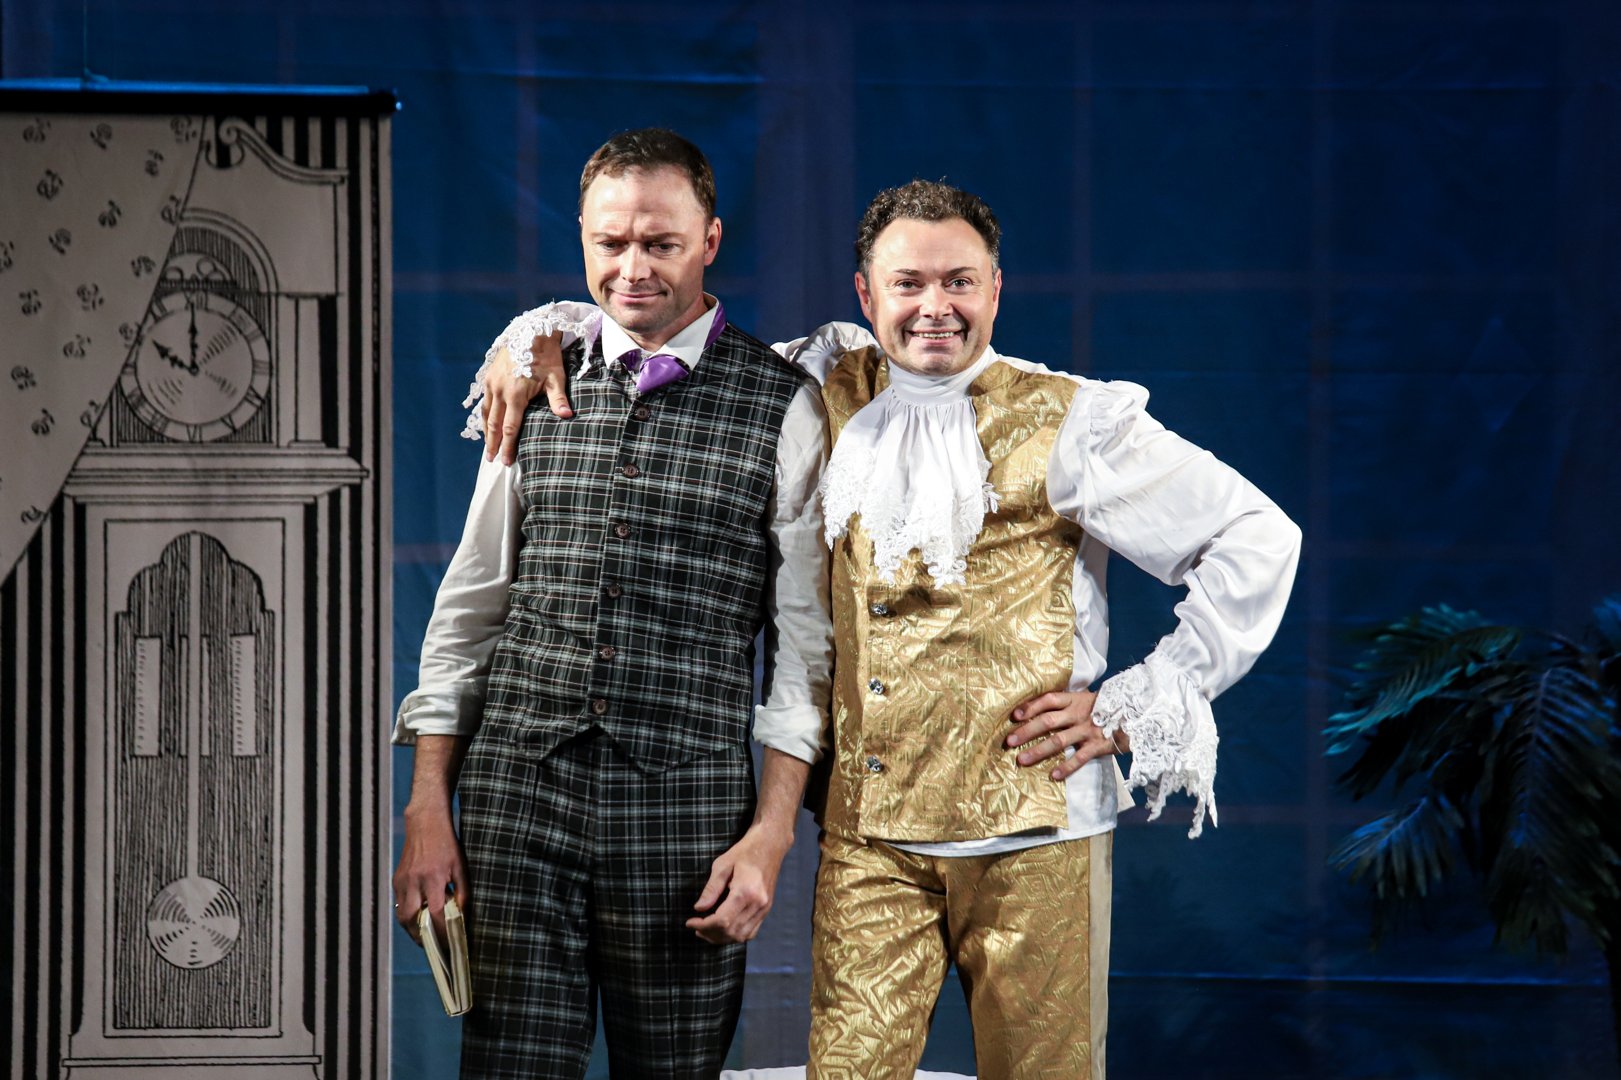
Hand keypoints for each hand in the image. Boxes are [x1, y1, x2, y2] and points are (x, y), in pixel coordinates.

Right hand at [392, 803, 471, 946]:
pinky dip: (408, 917)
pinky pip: (400, 905)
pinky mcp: (396, 880)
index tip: (449, 947)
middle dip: (423, 938)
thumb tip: (463, 915)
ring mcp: (402, 882)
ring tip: (426, 939)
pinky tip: (419, 921)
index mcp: (433, 879)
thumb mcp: (461, 866)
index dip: (442, 933)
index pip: (436, 914)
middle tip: (434, 949)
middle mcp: (414, 882)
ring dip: (413, 931)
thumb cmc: (448, 845)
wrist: (425, 824)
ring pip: (403, 916)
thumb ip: (462, 892)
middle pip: (413, 921)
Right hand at [483, 331, 572, 464]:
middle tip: (492, 460)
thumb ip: (558, 399)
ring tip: (487, 446)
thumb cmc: (547, 355)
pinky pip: (484, 400)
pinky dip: (485, 414)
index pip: (510, 427)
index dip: (508, 446)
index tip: (507, 461)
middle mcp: (500, 390)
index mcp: (516, 394)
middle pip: (494, 424)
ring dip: (486, 431)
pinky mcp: (489, 375)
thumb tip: (568, 417)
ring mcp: (492, 382)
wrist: (531, 330)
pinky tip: (486, 422)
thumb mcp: (556, 377)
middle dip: (493, 444)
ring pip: (486, 412)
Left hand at [684, 823, 792, 943]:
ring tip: (706, 931)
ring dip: (722, 938)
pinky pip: (751, 932)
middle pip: (731, 931)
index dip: (703, 925)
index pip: (722, 920)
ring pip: (741, 936)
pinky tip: (723, 929)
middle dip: (710, 933)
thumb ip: (711, 889)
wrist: (770, 845)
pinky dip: (735, 935)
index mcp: (746, 891)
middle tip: (696, 927)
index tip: (690, 922)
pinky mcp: (766, 909)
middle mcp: (758, 903)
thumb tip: (699, 908)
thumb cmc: (745, 851)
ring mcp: (764, 908)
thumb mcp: (722, 864)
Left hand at [1005, 689, 1128, 780]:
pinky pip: (1080, 758)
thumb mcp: (1086, 699)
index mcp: (1075, 699)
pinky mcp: (1099, 746)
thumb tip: (1036, 708)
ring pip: (1059, 741)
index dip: (1031, 706)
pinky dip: (1066, 767)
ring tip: (1022, 760)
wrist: (1138, 716)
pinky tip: (1053, 776)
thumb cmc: (1106, 708)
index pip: (1048, 699)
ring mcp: (1088, 730)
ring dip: (1039, 751)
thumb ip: (1066, 703)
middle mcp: (1079, 713)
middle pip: (1048, 721)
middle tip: (1009, 741)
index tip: (1014, 715)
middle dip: (1027, 731)